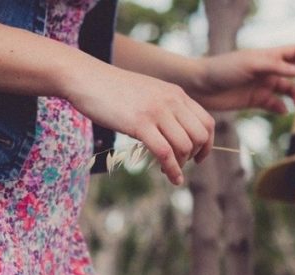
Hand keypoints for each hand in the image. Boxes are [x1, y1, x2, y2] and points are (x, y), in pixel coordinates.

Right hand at [66, 63, 215, 184]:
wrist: (87, 78)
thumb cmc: (113, 90)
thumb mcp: (148, 93)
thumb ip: (164, 107)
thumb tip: (174, 130)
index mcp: (176, 94)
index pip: (207, 122)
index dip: (206, 145)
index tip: (197, 158)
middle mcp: (171, 101)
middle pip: (199, 137)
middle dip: (194, 156)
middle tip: (181, 165)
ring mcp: (156, 112)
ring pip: (184, 146)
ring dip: (180, 165)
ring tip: (169, 172)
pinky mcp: (139, 124)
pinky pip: (165, 152)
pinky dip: (172, 169)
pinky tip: (170, 177)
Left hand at [190, 45, 294, 112]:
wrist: (201, 87)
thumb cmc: (223, 70)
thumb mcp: (251, 65)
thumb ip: (276, 67)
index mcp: (269, 56)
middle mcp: (269, 69)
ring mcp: (262, 85)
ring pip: (288, 89)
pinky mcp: (255, 100)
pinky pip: (274, 104)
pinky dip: (281, 108)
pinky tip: (283, 110)